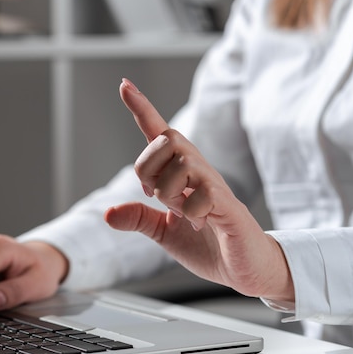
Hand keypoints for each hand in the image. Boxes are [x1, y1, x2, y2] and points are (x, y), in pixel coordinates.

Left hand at [105, 78, 293, 301]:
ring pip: (181, 164)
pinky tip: (201, 224)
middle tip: (162, 198)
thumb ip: (139, 218)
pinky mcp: (228, 206)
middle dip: (150, 169)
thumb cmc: (208, 245)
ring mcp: (215, 186)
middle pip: (166, 140)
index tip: (124, 84)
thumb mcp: (163, 232)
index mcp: (181, 174)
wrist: (244, 269)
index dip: (141, 108)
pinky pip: (200, 196)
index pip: (159, 134)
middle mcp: (198, 171)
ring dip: (170, 195)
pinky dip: (190, 215)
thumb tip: (108, 213)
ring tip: (185, 214)